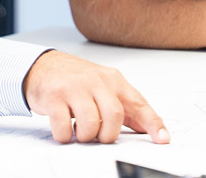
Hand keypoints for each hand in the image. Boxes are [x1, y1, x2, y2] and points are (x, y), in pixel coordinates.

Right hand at [23, 50, 169, 144]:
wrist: (43, 66)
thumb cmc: (76, 80)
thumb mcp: (104, 87)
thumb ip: (125, 106)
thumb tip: (149, 127)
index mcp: (113, 80)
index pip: (138, 103)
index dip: (152, 123)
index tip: (163, 138)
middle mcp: (96, 81)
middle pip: (114, 116)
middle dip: (108, 134)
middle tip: (99, 135)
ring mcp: (74, 88)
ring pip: (91, 124)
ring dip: (85, 136)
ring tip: (80, 131)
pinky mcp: (54, 97)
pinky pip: (64, 128)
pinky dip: (65, 136)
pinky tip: (64, 129)